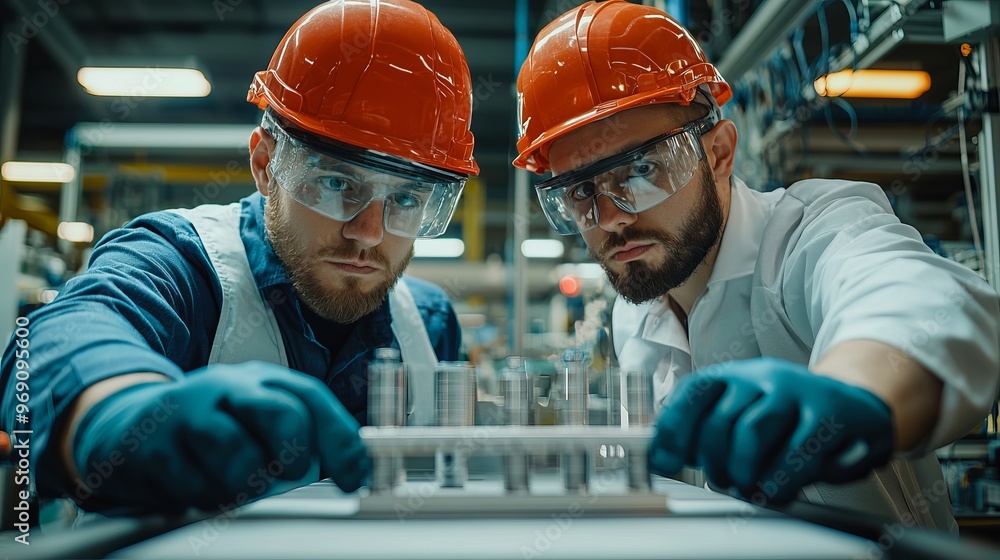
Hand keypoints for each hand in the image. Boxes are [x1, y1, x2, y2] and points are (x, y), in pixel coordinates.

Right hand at [72, 362, 370, 511]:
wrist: (127, 425)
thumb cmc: (209, 429)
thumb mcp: (257, 423)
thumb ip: (305, 439)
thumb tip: (357, 465)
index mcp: (261, 381)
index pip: (313, 400)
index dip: (341, 441)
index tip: (354, 476)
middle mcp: (227, 388)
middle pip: (282, 413)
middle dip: (295, 454)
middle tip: (285, 474)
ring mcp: (188, 413)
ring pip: (238, 454)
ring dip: (245, 483)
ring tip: (233, 484)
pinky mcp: (154, 445)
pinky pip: (194, 484)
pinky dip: (204, 497)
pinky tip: (197, 488)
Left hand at [648, 357, 892, 503]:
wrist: (856, 404)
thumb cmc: (790, 418)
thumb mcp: (746, 413)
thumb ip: (704, 431)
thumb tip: (659, 456)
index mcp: (738, 376)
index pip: (694, 392)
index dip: (674, 429)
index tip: (664, 460)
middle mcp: (765, 378)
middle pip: (721, 419)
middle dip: (714, 461)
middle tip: (722, 480)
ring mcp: (799, 393)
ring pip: (752, 431)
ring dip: (743, 470)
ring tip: (749, 487)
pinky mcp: (832, 416)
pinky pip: (798, 452)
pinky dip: (781, 479)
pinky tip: (778, 488)